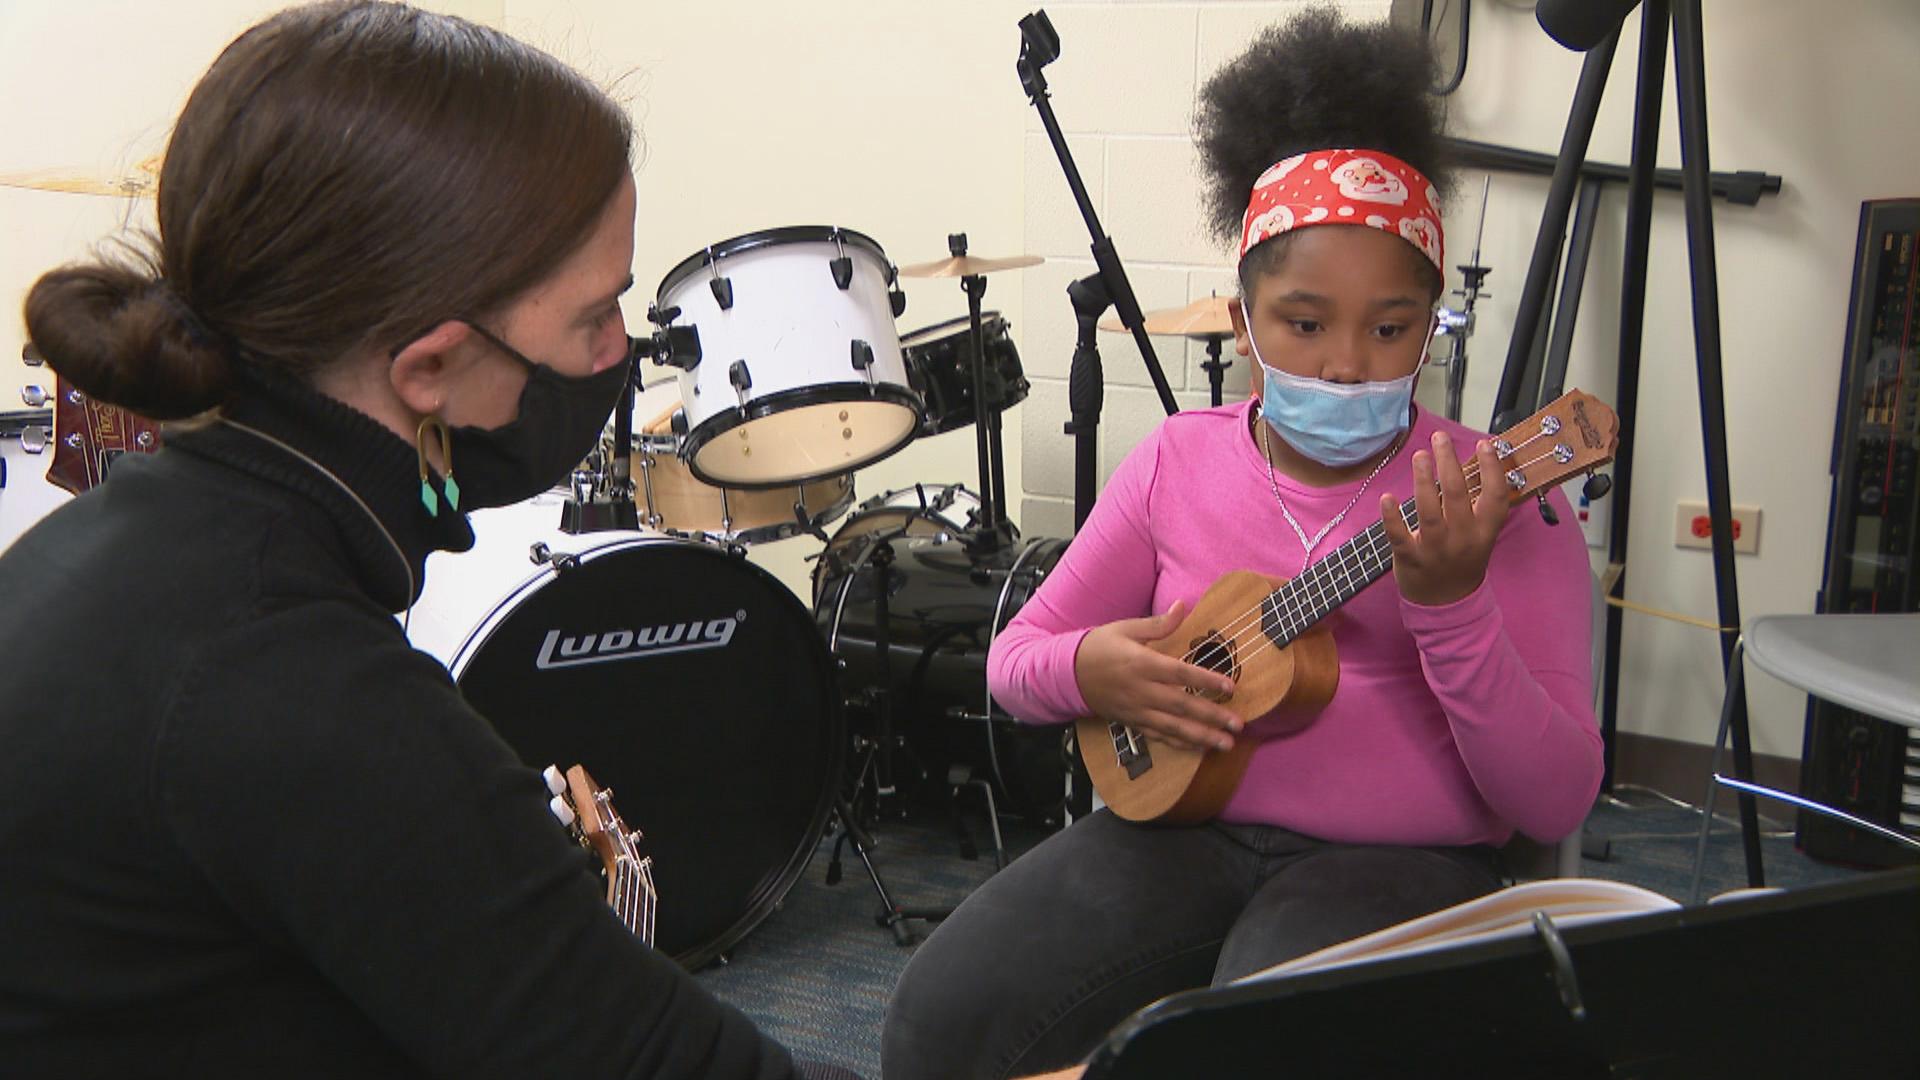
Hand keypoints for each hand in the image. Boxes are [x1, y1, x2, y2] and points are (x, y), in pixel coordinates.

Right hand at [1074, 600, 1241, 751]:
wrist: (1067, 673)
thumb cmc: (1098, 646)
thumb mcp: (1125, 628)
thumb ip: (1158, 624)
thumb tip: (1182, 606)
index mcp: (1142, 663)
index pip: (1181, 673)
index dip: (1206, 680)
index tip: (1230, 686)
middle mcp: (1142, 690)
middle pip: (1182, 705)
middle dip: (1212, 716)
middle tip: (1238, 724)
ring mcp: (1137, 709)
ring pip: (1174, 726)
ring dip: (1201, 736)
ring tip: (1225, 743)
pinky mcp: (1132, 721)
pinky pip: (1158, 735)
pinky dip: (1179, 743)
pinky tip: (1198, 748)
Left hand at [1381, 430, 1509, 606]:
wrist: (1448, 603)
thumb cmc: (1463, 559)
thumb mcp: (1481, 536)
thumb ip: (1479, 506)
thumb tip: (1477, 464)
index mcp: (1485, 531)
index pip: (1495, 495)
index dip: (1492, 468)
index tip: (1485, 444)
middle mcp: (1463, 539)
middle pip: (1456, 494)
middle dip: (1448, 461)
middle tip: (1440, 438)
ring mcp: (1436, 550)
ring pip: (1428, 510)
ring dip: (1422, 479)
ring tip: (1420, 455)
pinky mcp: (1411, 559)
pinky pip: (1399, 536)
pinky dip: (1392, 517)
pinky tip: (1387, 497)